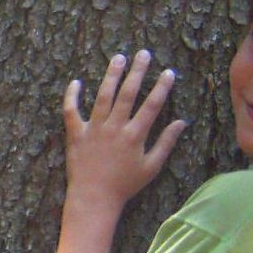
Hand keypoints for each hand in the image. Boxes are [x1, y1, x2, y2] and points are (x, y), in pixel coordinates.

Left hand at [63, 50, 186, 209]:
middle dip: (138, 71)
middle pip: (128, 93)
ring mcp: (94, 129)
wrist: (94, 199)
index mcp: (134, 135)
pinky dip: (72, 95)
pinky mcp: (76, 133)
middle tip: (144, 53)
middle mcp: (115, 127)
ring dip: (112, 74)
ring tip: (119, 57)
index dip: (162, 87)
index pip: (152, 105)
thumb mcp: (151, 167)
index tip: (168, 72)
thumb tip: (182, 122)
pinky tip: (77, 81)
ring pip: (103, 95)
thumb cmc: (125, 185)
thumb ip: (166, 143)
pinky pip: (71, 110)